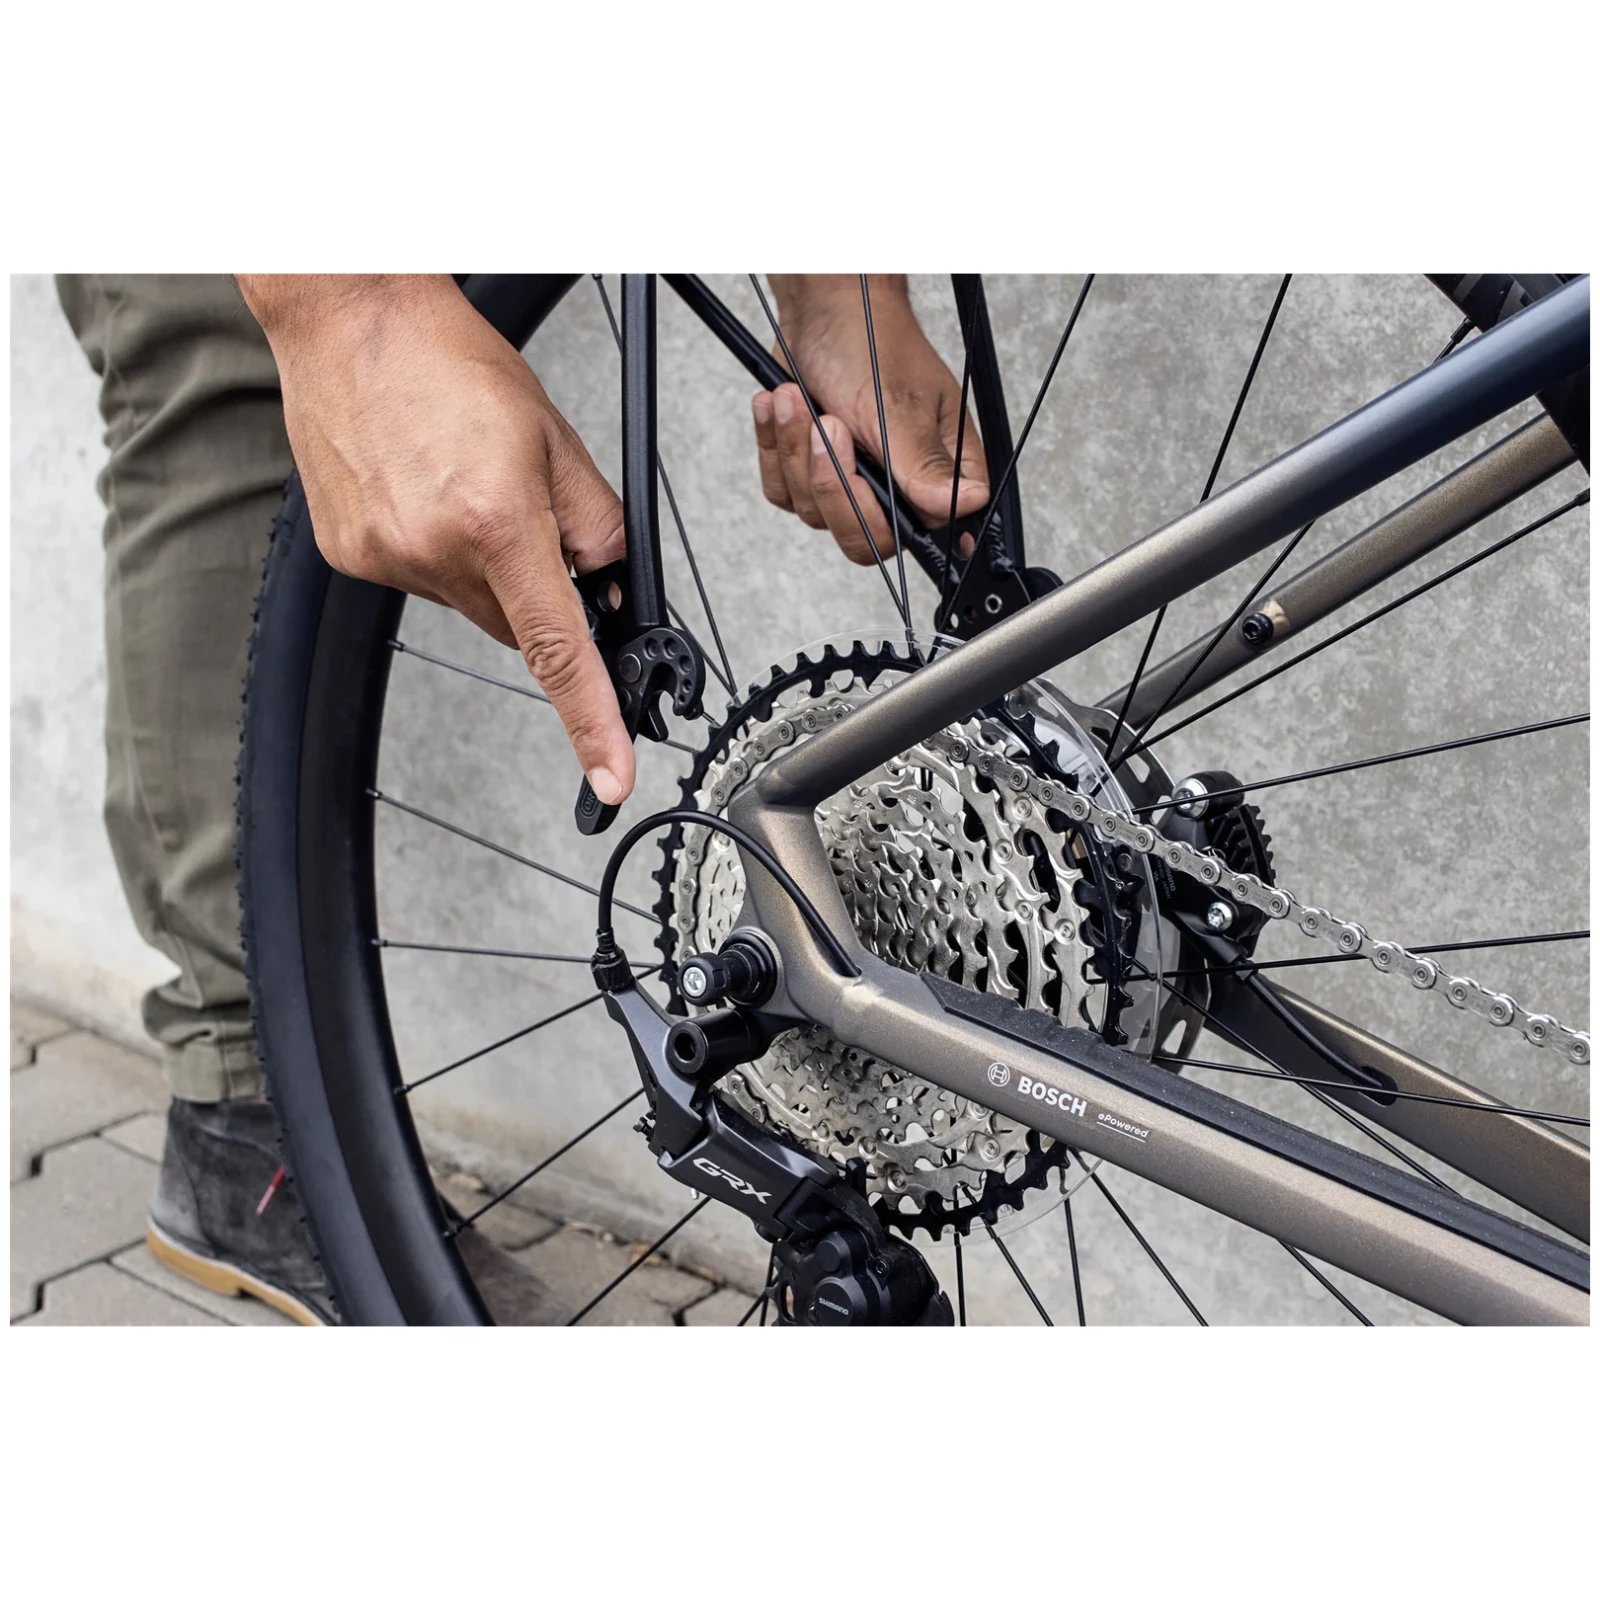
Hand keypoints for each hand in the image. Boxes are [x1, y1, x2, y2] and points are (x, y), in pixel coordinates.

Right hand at [238, 274, 634, 806]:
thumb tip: (615, 586)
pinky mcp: (351, 557)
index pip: (560, 650)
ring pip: (467, 606)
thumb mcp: (555, 437)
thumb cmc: (449, 361)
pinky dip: (436, 553)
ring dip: (482, 568)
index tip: (612, 775)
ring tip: (461, 485)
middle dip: (536, 591)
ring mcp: (384, 558)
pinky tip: (424, 493)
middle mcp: (434, 550)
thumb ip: (598, 524)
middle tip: (523, 517)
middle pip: (516, 626)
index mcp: (498, 523)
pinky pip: (419, 582)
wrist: (351, 317)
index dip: (592, 722)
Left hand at [751, 275, 988, 565]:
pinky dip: (774, 449)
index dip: (886, 523)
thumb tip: (965, 506)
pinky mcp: (812, 470)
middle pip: (861, 538)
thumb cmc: (873, 341)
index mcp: (941, 471)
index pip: (923, 534)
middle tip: (828, 427)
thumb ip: (923, 466)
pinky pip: (783, 491)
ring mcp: (855, 479)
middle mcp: (901, 484)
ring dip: (796, 453)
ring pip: (814, 513)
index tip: (861, 481)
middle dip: (831, 483)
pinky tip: (779, 407)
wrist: (823, 305)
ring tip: (797, 399)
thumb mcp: (899, 407)